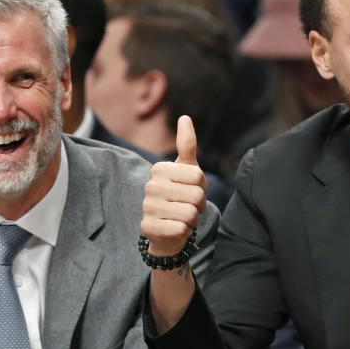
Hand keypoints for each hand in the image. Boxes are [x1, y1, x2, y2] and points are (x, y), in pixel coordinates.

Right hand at [141, 115, 207, 256]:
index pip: (198, 176)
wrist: (168, 230)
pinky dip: (184, 231)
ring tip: (181, 217)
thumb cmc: (180, 195)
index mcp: (159, 169)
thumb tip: (184, 117)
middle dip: (199, 205)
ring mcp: (147, 207)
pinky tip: (174, 228)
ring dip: (192, 219)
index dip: (202, 187)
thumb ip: (187, 145)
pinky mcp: (148, 228)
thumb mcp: (187, 170)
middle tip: (187, 206)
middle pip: (197, 195)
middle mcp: (150, 186)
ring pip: (190, 213)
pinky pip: (181, 229)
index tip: (190, 190)